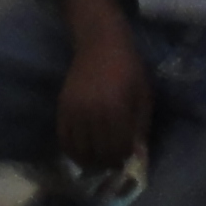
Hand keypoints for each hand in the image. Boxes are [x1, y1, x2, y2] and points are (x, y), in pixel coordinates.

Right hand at [54, 4, 151, 173]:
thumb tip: (137, 156)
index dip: (123, 159)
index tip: (126, 161)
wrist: (100, 43)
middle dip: (107, 162)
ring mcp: (75, 111)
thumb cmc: (129, 68)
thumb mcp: (143, 96)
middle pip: (98, 152)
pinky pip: (64, 138)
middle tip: (113, 162)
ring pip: (79, 149)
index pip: (118, 149)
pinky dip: (72, 150)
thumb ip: (140, 128)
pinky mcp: (62, 108)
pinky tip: (81, 152)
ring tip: (98, 159)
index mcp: (116, 110)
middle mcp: (93, 113)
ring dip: (89, 160)